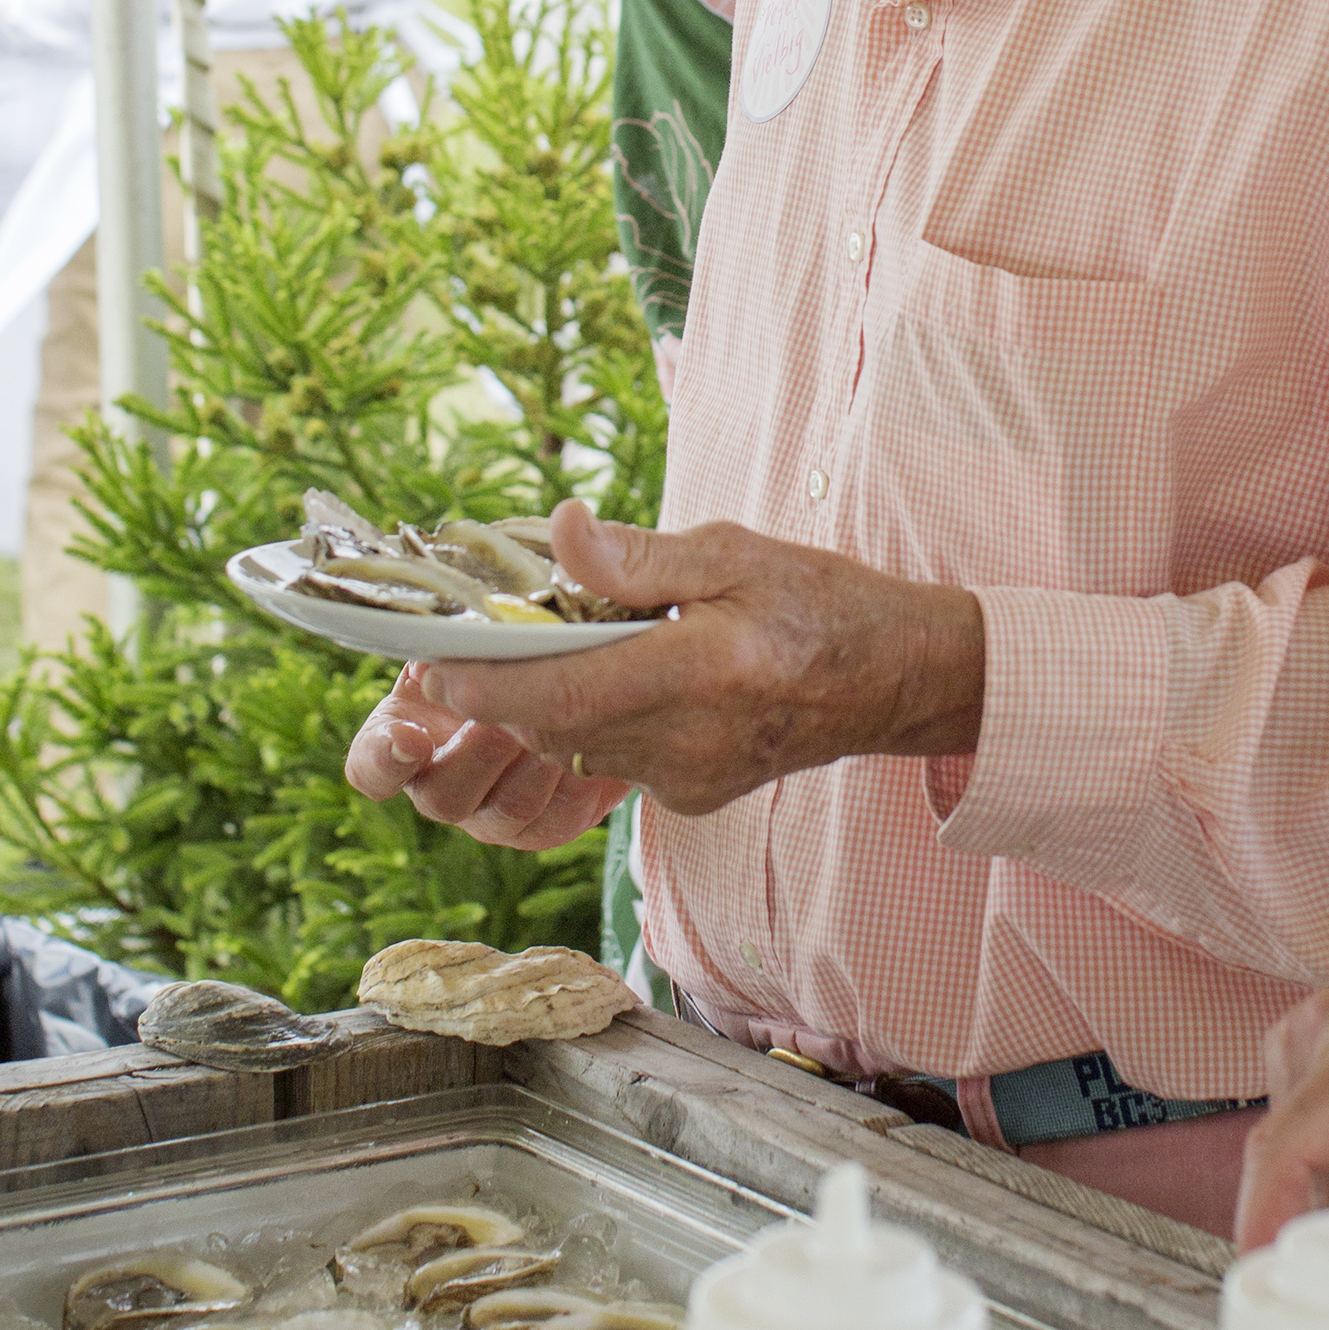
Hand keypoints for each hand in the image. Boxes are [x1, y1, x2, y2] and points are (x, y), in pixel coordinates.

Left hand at [344, 501, 985, 847]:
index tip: (432, 662)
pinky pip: (613, 761)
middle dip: (502, 688)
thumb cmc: (820, 602)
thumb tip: (559, 531)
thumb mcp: (733, 551)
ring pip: (577, 747)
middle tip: (467, 640)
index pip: (562, 691)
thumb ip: (639, 556)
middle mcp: (689, 740)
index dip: (484, 683)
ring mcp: (689, 779)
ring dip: (546, 703)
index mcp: (702, 670)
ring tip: (542, 647)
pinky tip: (614, 679)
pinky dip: (593, 721)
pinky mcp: (691, 798)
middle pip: (554, 725)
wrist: (897, 679)